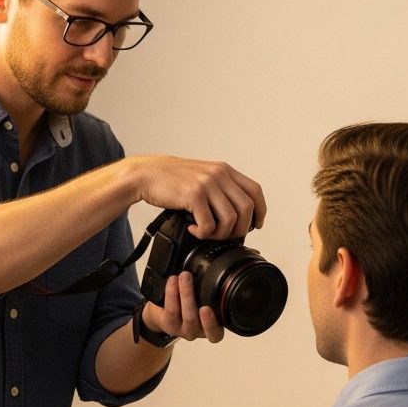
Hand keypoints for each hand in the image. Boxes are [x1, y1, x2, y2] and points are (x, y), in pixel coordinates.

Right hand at [129, 156, 265, 239]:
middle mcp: (219, 174)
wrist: (147, 174)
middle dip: (240, 229)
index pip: (255, 191)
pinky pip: (209, 224)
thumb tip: (236, 213)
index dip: (260, 211)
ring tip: (207, 234)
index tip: (255, 225)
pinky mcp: (194, 195)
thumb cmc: (172, 179)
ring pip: (230, 219)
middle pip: (247, 208)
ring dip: (221, 234)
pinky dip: (203, 233)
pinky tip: (193, 229)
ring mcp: (207, 184)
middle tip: (226, 236)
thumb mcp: (202, 176)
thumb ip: (220, 188)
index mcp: (224, 170)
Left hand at [143, 273, 223, 343]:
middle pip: (195, 319)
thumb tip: (211, 268)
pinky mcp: (169, 325)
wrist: (164, 314)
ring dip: (183, 292)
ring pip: (184, 314)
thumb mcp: (202, 300)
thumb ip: (209, 292)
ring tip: (183, 276)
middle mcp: (197, 331)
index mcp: (210, 327)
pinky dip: (172, 293)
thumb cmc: (186, 306)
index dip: (212, 323)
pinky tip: (173, 281)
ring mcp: (182, 330)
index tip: (206, 308)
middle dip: (190, 296)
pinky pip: (171, 310)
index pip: (215, 333)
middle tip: (189, 277)